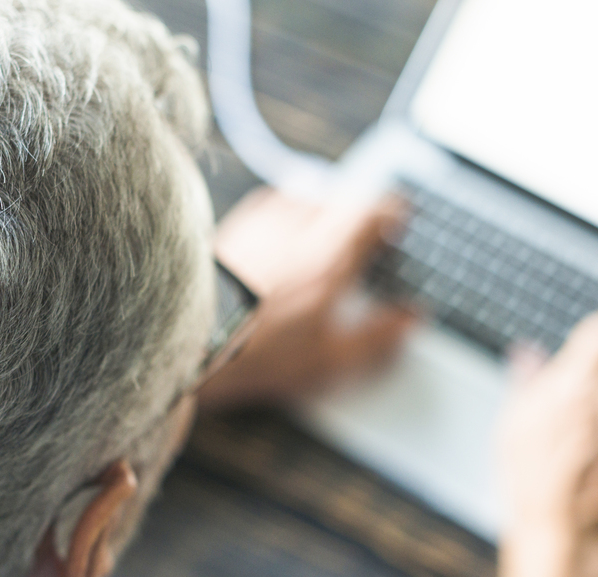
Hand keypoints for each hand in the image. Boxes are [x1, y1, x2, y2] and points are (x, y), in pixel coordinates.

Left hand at [196, 188, 415, 408]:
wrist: (186, 340)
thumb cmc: (255, 353)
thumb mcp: (328, 359)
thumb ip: (376, 336)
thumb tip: (411, 319)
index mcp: (328, 258)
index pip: (373, 212)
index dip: (393, 211)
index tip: (401, 218)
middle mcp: (297, 229)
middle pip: (341, 198)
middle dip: (358, 212)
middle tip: (368, 231)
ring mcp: (262, 223)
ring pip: (305, 196)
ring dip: (323, 209)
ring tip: (328, 232)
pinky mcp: (234, 226)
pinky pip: (271, 203)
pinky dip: (287, 211)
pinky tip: (284, 232)